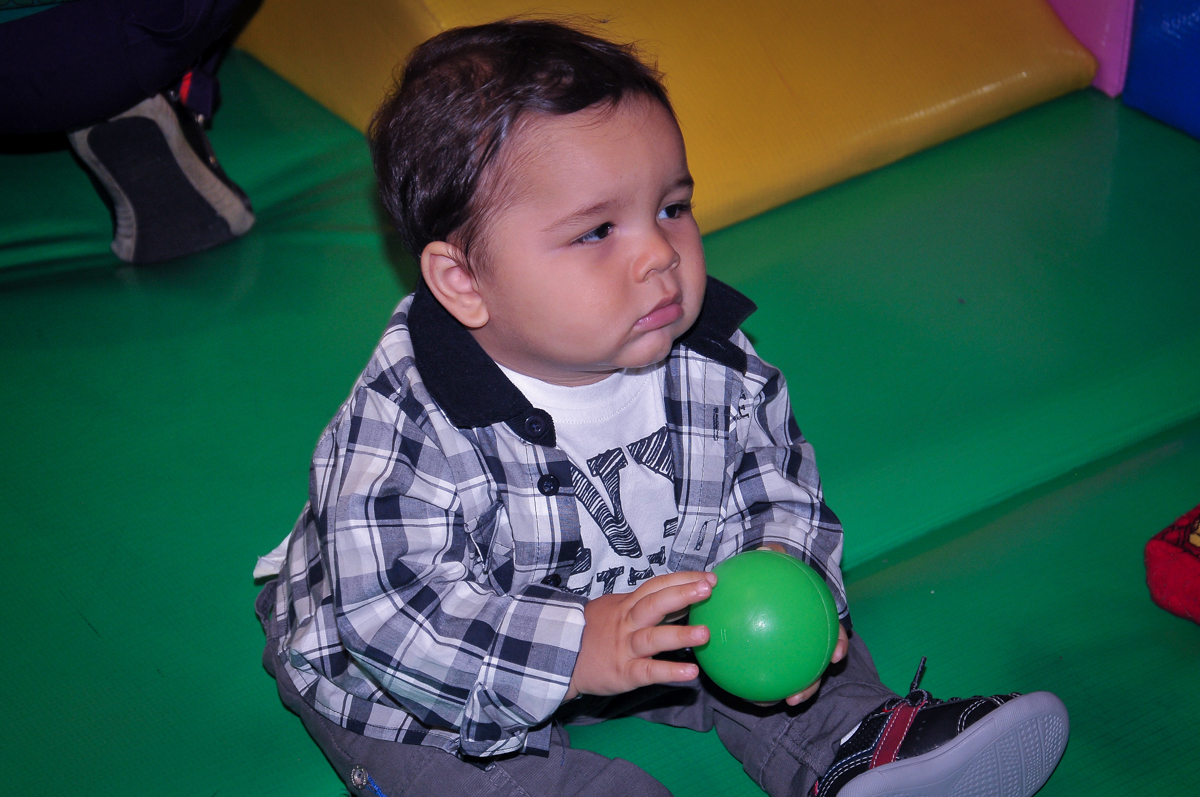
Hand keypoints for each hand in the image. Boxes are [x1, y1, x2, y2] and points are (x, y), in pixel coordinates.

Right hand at [565, 571, 715, 700]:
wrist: (559, 657)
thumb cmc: (593, 632)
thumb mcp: (615, 611)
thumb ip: (645, 606)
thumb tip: (681, 598)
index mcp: (627, 605)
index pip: (656, 586)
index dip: (682, 580)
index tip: (709, 577)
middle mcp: (627, 623)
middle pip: (654, 604)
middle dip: (681, 594)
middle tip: (708, 588)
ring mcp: (625, 648)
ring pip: (652, 638)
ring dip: (679, 635)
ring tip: (706, 634)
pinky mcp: (623, 673)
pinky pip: (647, 672)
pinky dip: (669, 671)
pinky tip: (691, 672)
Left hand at [757, 544, 848, 706]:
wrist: (757, 585)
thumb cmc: (770, 573)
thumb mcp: (770, 559)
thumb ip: (771, 555)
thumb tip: (766, 550)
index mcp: (813, 620)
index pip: (833, 634)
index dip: (838, 645)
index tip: (836, 655)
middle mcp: (805, 642)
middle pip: (815, 669)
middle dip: (809, 686)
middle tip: (796, 696)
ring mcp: (789, 655)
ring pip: (793, 681)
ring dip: (783, 695)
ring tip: (768, 704)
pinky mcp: (769, 663)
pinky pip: (765, 677)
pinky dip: (758, 687)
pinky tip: (745, 693)